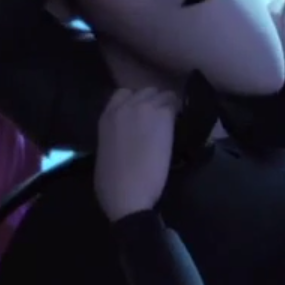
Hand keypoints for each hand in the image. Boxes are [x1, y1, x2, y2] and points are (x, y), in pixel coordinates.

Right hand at [94, 87, 180, 219]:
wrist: (127, 193)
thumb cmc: (111, 183)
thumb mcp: (104, 150)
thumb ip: (114, 133)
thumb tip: (126, 134)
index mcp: (106, 116)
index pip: (123, 93)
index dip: (136, 102)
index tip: (142, 115)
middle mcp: (124, 107)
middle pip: (146, 91)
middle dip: (154, 102)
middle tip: (159, 120)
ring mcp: (145, 109)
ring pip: (162, 95)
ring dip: (167, 106)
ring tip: (171, 123)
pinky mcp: (163, 117)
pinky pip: (174, 106)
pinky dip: (178, 113)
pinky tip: (180, 127)